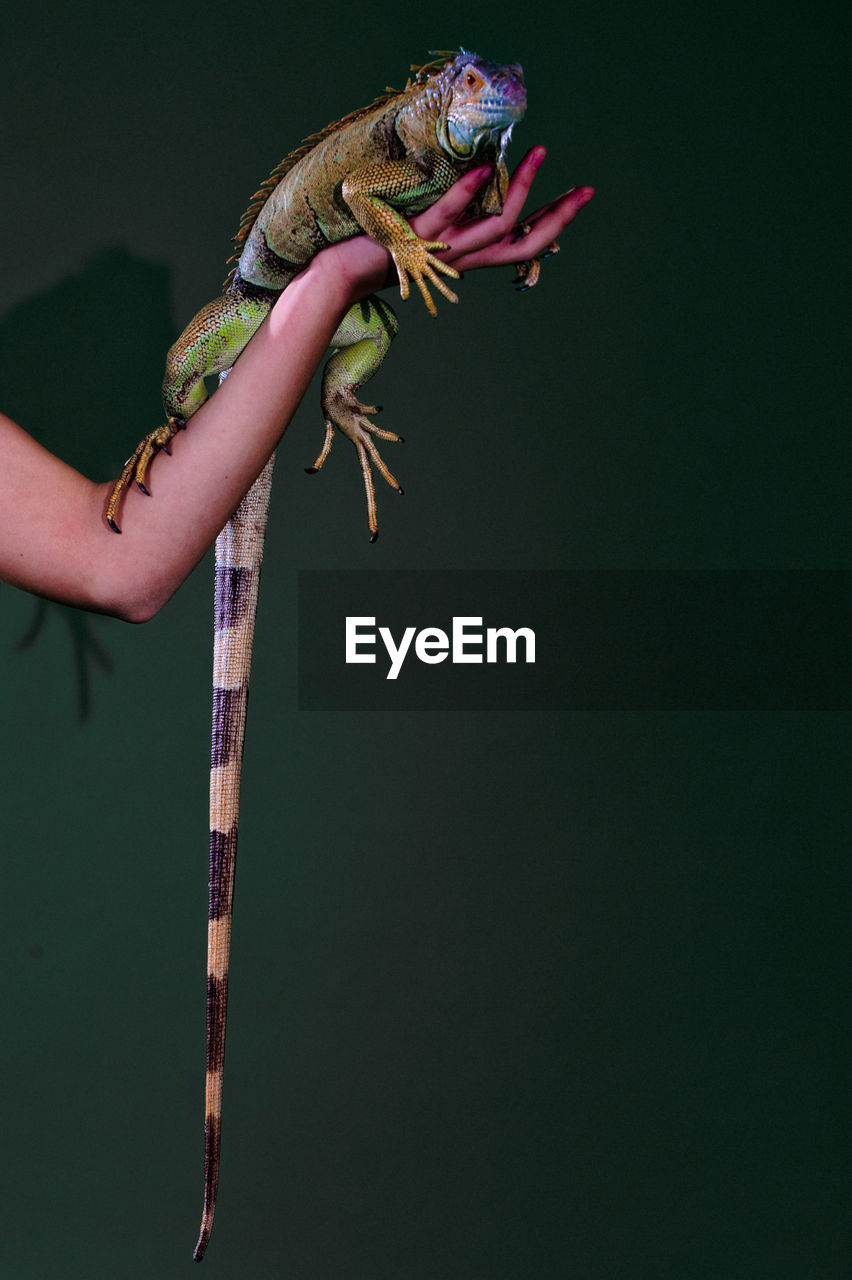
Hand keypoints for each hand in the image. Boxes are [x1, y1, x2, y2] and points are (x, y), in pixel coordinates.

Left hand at [316, 147, 593, 304]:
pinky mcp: (417, 238)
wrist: (344, 271)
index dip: (555, 222)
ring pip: (496, 226)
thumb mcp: (429, 231)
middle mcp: (463, 256)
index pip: (524, 241)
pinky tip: (483, 165)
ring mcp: (442, 249)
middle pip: (524, 242)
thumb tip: (478, 182)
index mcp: (469, 254)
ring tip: (538, 152)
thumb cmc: (383, 248)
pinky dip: (467, 192)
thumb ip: (455, 215)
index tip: (580, 196)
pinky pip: (447, 215)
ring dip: (522, 187)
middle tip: (587, 189)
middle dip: (559, 216)